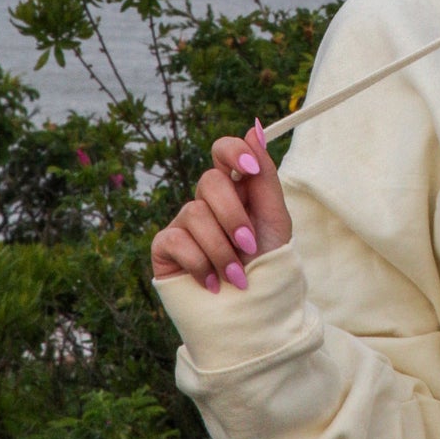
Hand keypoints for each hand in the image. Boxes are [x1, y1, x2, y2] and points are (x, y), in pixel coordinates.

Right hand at [150, 121, 292, 292]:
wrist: (252, 312)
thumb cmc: (266, 264)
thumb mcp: (274, 218)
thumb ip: (264, 175)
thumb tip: (255, 126)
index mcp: (236, 188)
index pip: (223, 151)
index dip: (233, 152)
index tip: (249, 171)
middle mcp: (207, 201)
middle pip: (209, 182)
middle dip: (233, 216)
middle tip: (249, 247)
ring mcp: (184, 223)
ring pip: (195, 213)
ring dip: (221, 249)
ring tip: (235, 275)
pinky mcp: (165, 247)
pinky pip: (177, 239)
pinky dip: (200, 263)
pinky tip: (211, 282)